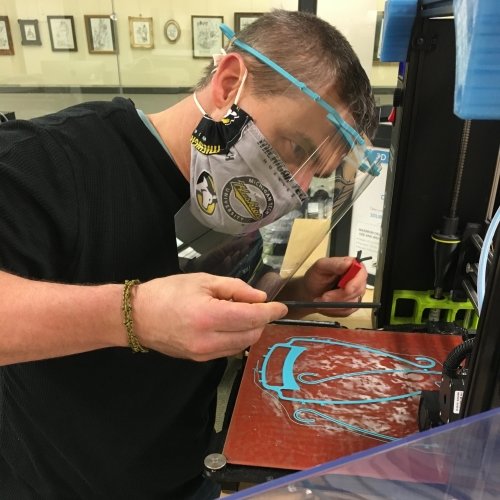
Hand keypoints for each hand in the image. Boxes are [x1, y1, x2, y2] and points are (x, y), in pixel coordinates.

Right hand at [133, 273, 287, 360]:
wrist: (136, 317)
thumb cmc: (168, 292)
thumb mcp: (203, 280)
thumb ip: (235, 288)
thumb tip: (260, 299)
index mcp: (209, 317)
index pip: (252, 318)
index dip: (271, 312)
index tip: (282, 307)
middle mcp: (208, 341)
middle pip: (251, 334)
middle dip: (260, 320)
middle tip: (253, 303)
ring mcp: (204, 354)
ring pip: (242, 345)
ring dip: (249, 330)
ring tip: (237, 312)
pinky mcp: (199, 360)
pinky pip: (229, 350)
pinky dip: (236, 337)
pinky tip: (227, 324)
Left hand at [301, 256, 367, 316]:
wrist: (310, 292)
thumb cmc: (316, 278)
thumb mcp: (321, 267)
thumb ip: (335, 263)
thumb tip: (348, 263)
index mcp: (352, 266)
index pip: (361, 273)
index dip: (355, 282)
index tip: (346, 289)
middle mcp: (357, 279)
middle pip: (358, 290)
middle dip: (339, 296)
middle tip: (324, 297)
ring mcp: (356, 293)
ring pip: (352, 302)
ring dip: (334, 304)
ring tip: (321, 300)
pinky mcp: (352, 305)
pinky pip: (347, 310)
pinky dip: (334, 309)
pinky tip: (326, 305)